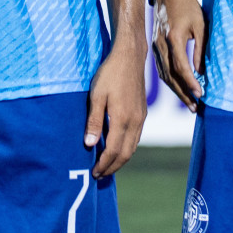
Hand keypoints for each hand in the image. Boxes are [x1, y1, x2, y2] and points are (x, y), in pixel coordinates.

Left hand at [85, 43, 146, 177]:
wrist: (130, 57)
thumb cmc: (110, 74)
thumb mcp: (96, 96)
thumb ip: (94, 121)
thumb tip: (89, 144)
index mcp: (123, 120)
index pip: (113, 151)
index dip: (103, 164)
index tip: (94, 172)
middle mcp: (135, 122)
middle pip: (125, 154)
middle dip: (112, 167)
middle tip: (99, 175)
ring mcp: (141, 118)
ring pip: (133, 147)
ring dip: (120, 159)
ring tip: (107, 165)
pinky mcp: (142, 112)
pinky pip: (136, 138)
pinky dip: (127, 148)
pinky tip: (118, 147)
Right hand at [152, 0, 204, 110]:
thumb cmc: (187, 6)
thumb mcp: (200, 25)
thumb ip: (200, 49)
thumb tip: (200, 71)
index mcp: (173, 38)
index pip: (181, 67)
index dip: (190, 83)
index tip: (200, 94)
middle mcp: (161, 45)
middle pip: (170, 76)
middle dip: (183, 93)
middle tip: (195, 106)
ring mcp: (155, 47)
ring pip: (164, 74)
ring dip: (176, 90)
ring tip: (189, 102)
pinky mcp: (154, 47)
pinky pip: (161, 68)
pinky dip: (170, 81)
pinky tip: (178, 88)